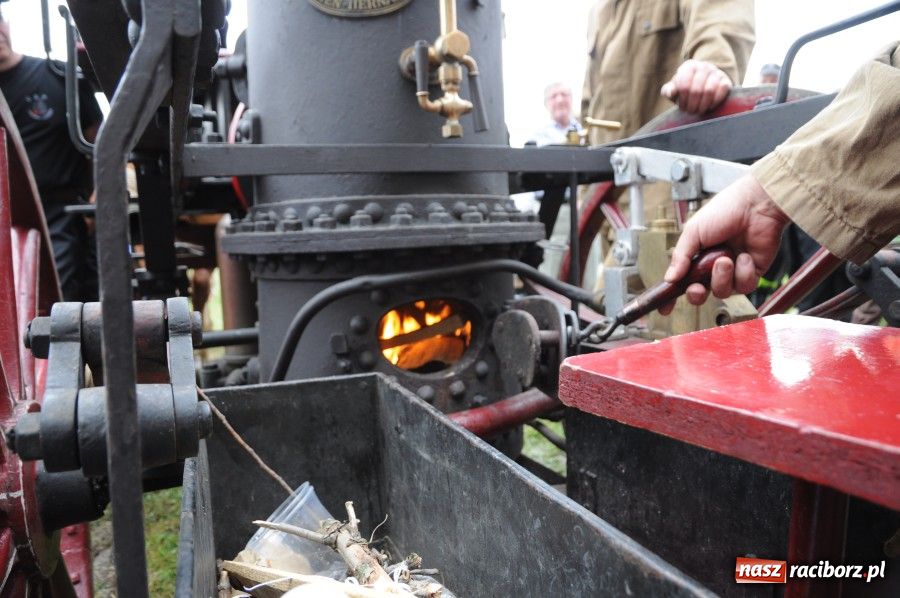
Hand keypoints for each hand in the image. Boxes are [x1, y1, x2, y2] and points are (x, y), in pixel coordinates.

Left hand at [660, 59, 731, 114]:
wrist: (705, 83)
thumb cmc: (686, 88)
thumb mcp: (675, 88)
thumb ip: (668, 90)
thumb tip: (670, 93)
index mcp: (689, 66)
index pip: (683, 85)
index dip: (682, 100)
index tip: (682, 108)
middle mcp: (704, 66)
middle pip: (696, 90)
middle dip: (692, 105)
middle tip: (690, 112)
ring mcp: (716, 72)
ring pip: (709, 91)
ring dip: (702, 105)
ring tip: (698, 110)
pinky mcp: (726, 81)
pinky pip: (722, 91)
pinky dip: (714, 102)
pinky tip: (709, 107)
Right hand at [660, 174, 789, 313]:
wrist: (756, 205)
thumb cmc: (725, 211)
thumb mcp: (693, 231)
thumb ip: (680, 257)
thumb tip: (669, 278)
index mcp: (696, 256)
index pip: (681, 282)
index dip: (672, 297)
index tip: (664, 309)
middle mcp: (712, 267)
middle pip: (700, 294)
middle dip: (696, 294)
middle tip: (697, 286)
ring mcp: (732, 271)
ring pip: (722, 292)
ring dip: (722, 278)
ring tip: (726, 259)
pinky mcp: (752, 273)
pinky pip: (744, 287)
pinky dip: (743, 272)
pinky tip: (745, 256)